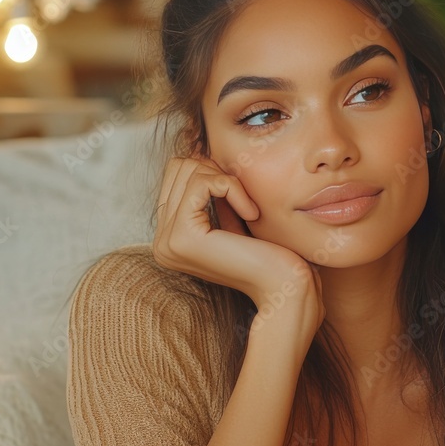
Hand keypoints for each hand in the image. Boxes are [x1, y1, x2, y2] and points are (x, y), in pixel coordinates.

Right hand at [151, 154, 324, 338]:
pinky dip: (232, 188)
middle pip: (178, 167)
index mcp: (168, 239)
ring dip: (227, 181)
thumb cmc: (267, 254)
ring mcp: (167, 242)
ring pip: (189, 170)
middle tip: (243, 199)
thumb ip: (211, 196)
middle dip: (216, 172)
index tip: (239, 193)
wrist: (284, 287)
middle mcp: (160, 243)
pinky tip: (251, 213)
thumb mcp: (231, 219)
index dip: (212, 172)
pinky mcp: (182, 237)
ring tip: (248, 208)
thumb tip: (200, 158)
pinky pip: (203, 183)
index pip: (175, 175)